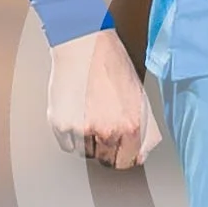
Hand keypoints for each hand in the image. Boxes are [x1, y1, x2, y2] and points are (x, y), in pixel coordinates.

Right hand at [47, 27, 159, 169]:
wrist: (84, 45)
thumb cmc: (113, 66)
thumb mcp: (141, 97)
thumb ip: (146, 130)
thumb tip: (142, 154)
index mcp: (131, 126)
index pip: (129, 161)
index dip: (125, 155)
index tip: (121, 150)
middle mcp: (107, 131)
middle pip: (106, 161)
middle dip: (107, 149)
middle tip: (104, 129)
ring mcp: (82, 130)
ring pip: (86, 154)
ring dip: (88, 142)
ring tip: (90, 116)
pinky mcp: (61, 125)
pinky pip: (67, 145)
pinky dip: (71, 136)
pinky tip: (77, 115)